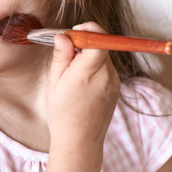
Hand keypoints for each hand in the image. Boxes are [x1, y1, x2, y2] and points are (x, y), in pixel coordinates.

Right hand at [46, 22, 119, 152]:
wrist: (80, 141)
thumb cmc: (62, 114)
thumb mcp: (54, 83)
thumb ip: (62, 56)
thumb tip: (64, 35)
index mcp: (87, 73)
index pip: (99, 38)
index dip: (88, 29)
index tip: (74, 32)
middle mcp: (106, 75)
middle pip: (101, 44)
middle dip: (85, 42)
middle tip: (67, 52)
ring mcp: (114, 82)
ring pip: (103, 55)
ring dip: (89, 55)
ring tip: (73, 74)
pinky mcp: (116, 87)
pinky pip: (106, 67)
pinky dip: (94, 67)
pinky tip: (82, 83)